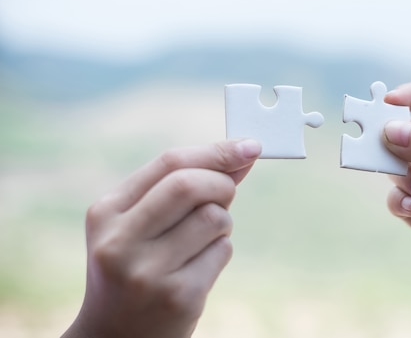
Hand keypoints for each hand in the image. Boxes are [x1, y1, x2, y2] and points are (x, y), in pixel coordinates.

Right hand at [62, 139, 260, 337]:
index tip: (249, 146)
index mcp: (106, 213)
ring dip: (222, 222)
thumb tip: (242, 153)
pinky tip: (198, 267)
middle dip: (222, 183)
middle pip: (191, 185)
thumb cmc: (135, 266)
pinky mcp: (179, 297)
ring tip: (202, 239)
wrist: (117, 336)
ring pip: (214, 218)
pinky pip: (223, 251)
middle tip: (227, 194)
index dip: (216, 151)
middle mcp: (120, 241)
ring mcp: (148, 272)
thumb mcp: (141, 223)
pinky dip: (220, 250)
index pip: (169, 163)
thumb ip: (184, 185)